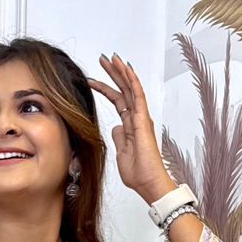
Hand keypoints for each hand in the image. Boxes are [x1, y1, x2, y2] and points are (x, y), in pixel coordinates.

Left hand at [88, 52, 174, 202]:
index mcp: (130, 126)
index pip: (118, 101)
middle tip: (103, 59)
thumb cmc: (137, 173)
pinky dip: (132, 81)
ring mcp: (141, 118)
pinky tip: (126, 69)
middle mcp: (137, 118)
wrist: (148, 183)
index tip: (92, 79)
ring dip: (121, 72)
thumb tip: (115, 127)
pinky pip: (137, 95)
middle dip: (113, 74)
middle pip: (124, 90)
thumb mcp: (120, 153)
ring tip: (112, 58)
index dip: (106, 88)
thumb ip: (119, 138)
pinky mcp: (143, 120)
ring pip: (130, 88)